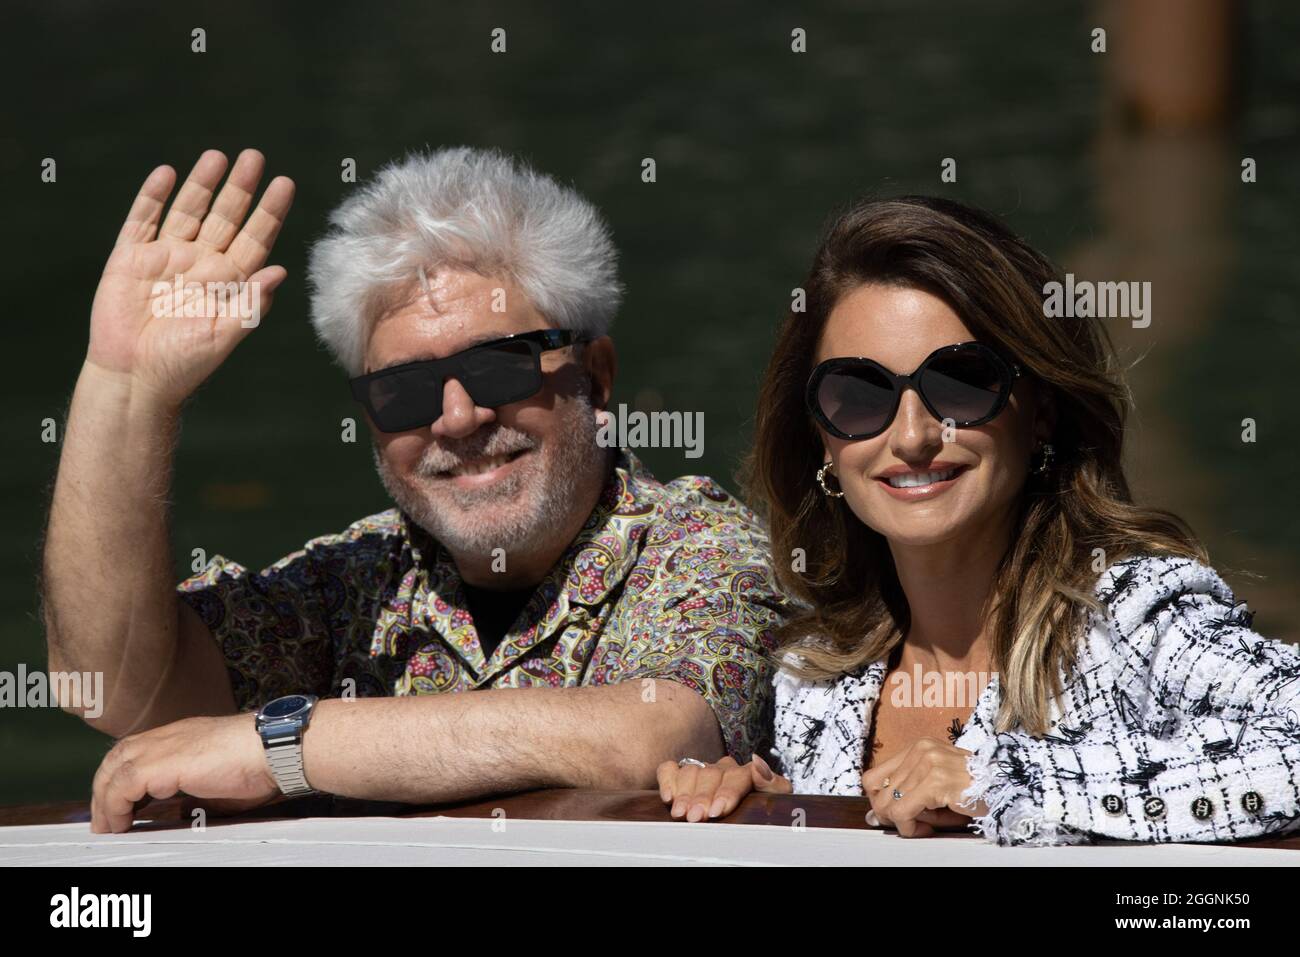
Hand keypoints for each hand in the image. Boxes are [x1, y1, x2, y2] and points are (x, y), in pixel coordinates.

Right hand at [87, 149, 294, 406]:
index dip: (270, 211)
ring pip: (188, 211)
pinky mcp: (131, 258)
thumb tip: (281, 270)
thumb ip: (251, 303)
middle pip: (225, 217)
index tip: (285, 184)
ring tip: (217, 156)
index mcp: (229, 282)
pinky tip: (166, 174)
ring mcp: (166, 257)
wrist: (135, 377)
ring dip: (202, 184)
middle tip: (255, 157)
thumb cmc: (184, 364)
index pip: (255, 238)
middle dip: (240, 188)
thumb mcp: (224, 335)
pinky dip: (153, 196)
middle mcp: (201, 264)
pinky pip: (143, 220)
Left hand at [90, 713, 278, 832]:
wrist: (274, 749)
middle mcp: (170, 736)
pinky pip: (123, 785)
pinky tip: (120, 823)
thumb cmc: (260, 765)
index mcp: (184, 736)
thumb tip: (182, 811)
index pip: (138, 749)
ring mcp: (165, 746)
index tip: (121, 805)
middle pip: (118, 756)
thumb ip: (195, 792)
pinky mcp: (163, 763)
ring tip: (108, 826)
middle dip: (105, 787)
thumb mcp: (219, 781)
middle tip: (105, 819)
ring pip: (114, 768)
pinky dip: (115, 805)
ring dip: (105, 799)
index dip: (123, 776)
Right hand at [657, 753, 791, 821]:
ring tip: (681, 813)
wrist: (742, 822)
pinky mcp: (681, 773)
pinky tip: (668, 797)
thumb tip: (758, 764)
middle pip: (711, 776)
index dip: (726, 793)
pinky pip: (670, 768)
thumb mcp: (773, 800)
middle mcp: (723, 769)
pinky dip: (667, 780)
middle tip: (696, 817)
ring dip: (685, 794)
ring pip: (691, 773)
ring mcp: (702, 770)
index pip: (737, 776)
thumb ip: (772, 783)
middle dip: (702, 798)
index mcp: (747, 774)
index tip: (718, 810)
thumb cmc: (757, 814)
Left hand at [861, 737, 989, 837]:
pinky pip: (901, 811)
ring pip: (887, 803)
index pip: (873, 776)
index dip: (878, 800)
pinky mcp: (935, 779)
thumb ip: (905, 796)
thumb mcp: (934, 788)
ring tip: (924, 827)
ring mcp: (928, 762)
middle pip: (877, 791)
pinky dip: (909, 828)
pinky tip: (926, 830)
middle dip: (890, 815)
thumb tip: (874, 815)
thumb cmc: (973, 793)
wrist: (1008, 791)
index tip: (894, 815)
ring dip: (903, 823)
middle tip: (912, 825)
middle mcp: (921, 749)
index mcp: (918, 746)